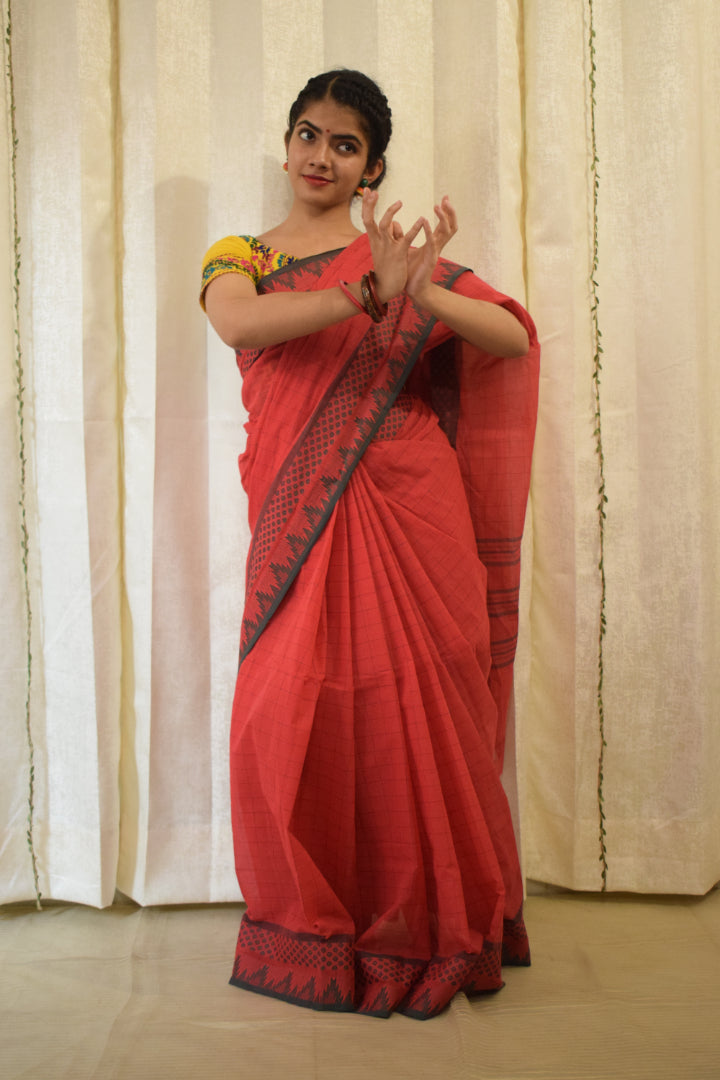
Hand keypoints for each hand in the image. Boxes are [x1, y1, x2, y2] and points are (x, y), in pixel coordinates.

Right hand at [361, 189, 423, 303]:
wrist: (385, 288)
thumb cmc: (386, 268)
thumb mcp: (386, 249)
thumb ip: (391, 234)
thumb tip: (395, 223)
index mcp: (374, 240)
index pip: (367, 218)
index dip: (366, 204)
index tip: (367, 190)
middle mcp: (378, 241)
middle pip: (369, 219)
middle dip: (369, 205)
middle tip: (373, 191)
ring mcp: (388, 247)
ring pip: (385, 225)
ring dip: (391, 212)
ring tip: (400, 202)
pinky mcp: (399, 254)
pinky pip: (406, 238)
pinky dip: (415, 228)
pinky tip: (422, 219)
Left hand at [405, 196, 457, 304]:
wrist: (414, 289)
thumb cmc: (411, 270)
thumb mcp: (405, 249)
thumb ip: (401, 236)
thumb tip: (394, 223)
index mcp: (433, 243)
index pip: (444, 224)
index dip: (446, 211)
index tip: (444, 197)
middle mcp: (437, 246)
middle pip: (450, 225)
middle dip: (450, 212)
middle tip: (446, 198)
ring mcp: (435, 252)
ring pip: (445, 232)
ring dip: (442, 218)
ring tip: (438, 206)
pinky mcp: (430, 259)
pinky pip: (431, 243)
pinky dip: (429, 232)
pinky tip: (425, 221)